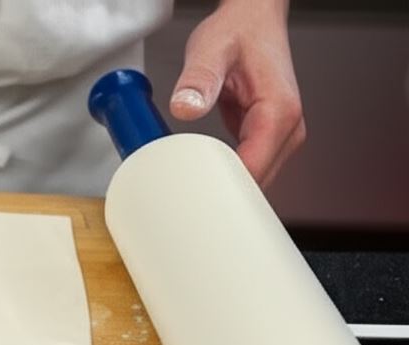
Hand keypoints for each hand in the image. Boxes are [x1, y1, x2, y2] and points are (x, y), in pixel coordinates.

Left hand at [169, 0, 305, 186]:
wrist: (253, 18)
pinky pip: (249, 169)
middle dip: (224, 194)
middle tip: (186, 196)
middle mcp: (288, 128)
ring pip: (255, 182)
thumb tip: (186, 108)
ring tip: (193, 186)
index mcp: (280, 112)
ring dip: (226, 188)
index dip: (224, 189)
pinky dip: (227, 175)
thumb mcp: (211, 48)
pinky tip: (204, 173)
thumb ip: (198, 79)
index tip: (194, 197)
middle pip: (257, 184)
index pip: (254, 171)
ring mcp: (281, 136)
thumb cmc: (239, 31)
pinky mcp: (268, 138)